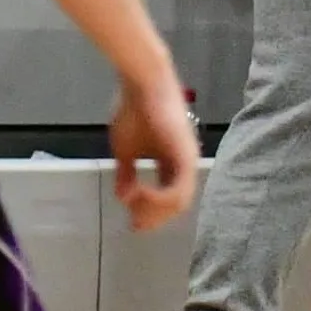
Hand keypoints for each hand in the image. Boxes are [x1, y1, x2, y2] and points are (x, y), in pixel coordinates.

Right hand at [107, 73, 200, 229]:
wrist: (142, 85)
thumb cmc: (133, 111)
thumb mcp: (126, 150)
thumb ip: (127, 173)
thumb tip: (123, 196)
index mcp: (170, 163)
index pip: (166, 197)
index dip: (149, 213)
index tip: (132, 223)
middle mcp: (182, 165)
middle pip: (174, 205)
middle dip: (153, 218)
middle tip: (134, 225)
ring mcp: (187, 160)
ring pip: (179, 202)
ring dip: (155, 210)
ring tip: (135, 206)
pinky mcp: (186, 156)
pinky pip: (179, 190)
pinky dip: (160, 200)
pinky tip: (141, 195)